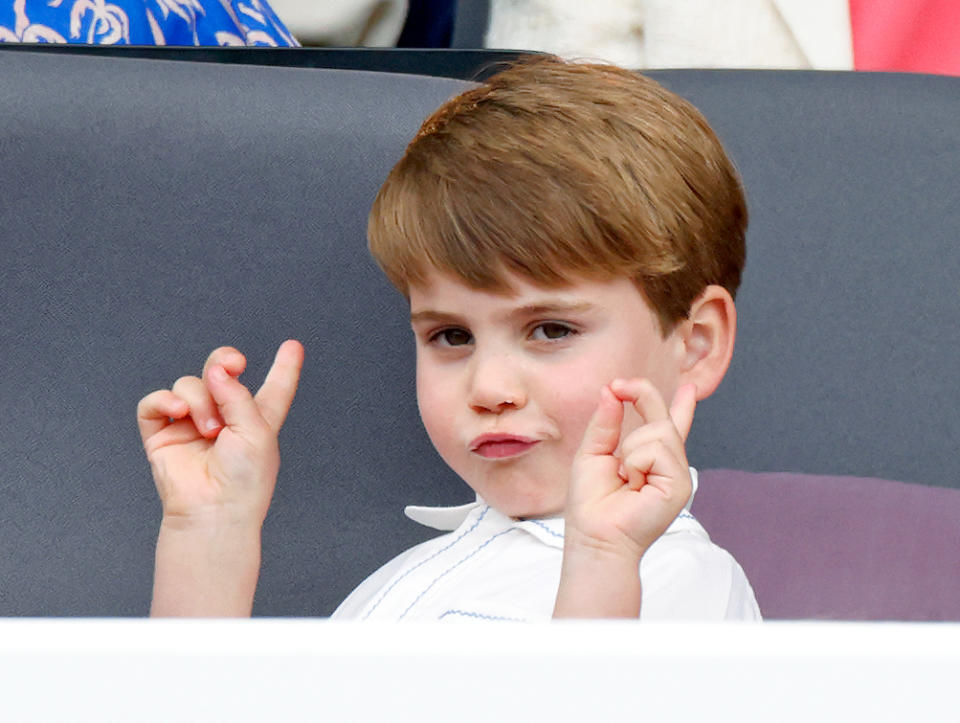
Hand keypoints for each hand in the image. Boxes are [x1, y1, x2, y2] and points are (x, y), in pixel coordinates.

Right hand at [137, 340, 303, 527]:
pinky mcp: (162, 435)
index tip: (293, 346)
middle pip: (220, 371)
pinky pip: (154, 403)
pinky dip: (164, 401)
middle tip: (233, 366)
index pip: (273, 388)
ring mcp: (191, 425)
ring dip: (201, 401)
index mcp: (257, 420)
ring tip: (210, 430)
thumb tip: (216, 370)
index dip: (284, 367)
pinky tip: (178, 412)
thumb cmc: (244, 479)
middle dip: (223, 360)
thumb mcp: (257, 431)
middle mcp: (225, 419)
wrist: (214, 510)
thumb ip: (238, 394)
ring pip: (189, 385)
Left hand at [566, 378, 695, 562]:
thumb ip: (606, 422)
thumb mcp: (592, 453)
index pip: (671, 427)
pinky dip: (636, 462)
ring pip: (659, 431)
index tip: (689, 388)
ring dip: (630, 449)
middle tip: (617, 387)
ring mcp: (676, 474)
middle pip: (662, 417)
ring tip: (624, 477)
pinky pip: (658, 450)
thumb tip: (611, 391)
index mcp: (649, 458)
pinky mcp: (680, 484)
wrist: (595, 534)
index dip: (683, 407)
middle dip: (640, 394)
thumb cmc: (591, 502)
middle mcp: (667, 465)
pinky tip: (633, 484)